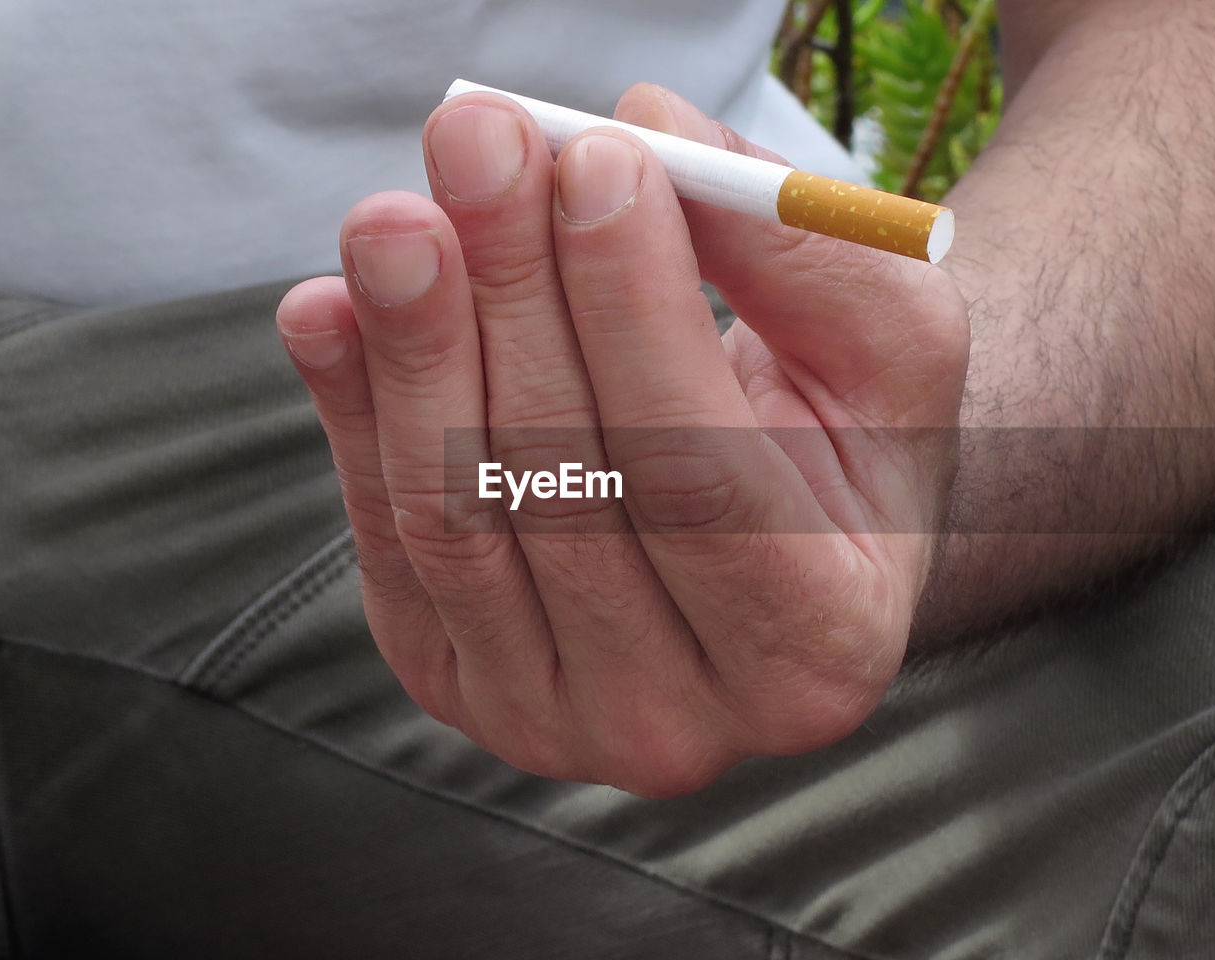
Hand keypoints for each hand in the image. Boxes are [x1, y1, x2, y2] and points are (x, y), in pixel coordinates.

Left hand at [275, 84, 967, 795]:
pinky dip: (350, 418)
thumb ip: (795, 250)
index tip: (596, 159)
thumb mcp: (883, 342)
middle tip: (477, 140)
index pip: (700, 479)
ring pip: (455, 519)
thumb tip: (643, 130)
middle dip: (512, 297)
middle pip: (562, 493)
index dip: (637, 315)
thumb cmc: (841, 439)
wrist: (773, 545)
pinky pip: (387, 544)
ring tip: (394, 217)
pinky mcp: (457, 684)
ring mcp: (553, 718)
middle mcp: (683, 719)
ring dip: (411, 350)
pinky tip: (331, 312)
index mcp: (820, 648)